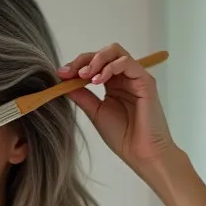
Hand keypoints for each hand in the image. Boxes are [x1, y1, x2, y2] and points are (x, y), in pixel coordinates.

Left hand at [59, 42, 177, 172]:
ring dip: (96, 60)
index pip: (94, 63)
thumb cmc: (121, 136)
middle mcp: (124, 77)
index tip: (60, 74)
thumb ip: (81, 96)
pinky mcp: (145, 80)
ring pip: (115, 52)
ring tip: (84, 76)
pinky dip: (110, 67)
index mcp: (112, 83)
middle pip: (104, 53)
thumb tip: (63, 82)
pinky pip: (127, 63)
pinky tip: (97, 81)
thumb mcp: (94, 112)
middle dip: (84, 59)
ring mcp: (135, 77)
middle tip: (70, 72)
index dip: (76, 65)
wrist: (141, 153)